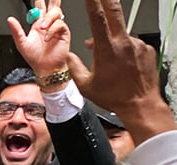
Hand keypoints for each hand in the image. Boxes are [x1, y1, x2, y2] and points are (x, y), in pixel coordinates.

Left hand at [7, 0, 68, 79]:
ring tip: (41, 28)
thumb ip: (16, 30)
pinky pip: (60, 24)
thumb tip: (10, 19)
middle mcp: (48, 24)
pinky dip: (52, 30)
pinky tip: (47, 38)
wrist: (45, 68)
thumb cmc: (35, 58)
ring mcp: (56, 28)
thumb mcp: (21, 43)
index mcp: (37, 25)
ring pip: (55, 13)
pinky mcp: (63, 32)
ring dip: (48, 19)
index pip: (39, 8)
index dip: (39, 1)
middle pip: (52, 7)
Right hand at [66, 0, 175, 144]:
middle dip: (106, 0)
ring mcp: (137, 45)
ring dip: (113, 40)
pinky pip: (131, 44)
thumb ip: (74, 67)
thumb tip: (68, 56)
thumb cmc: (113, 96)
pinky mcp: (146, 49)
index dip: (93, 3)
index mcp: (106, 49)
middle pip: (114, 12)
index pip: (97, 18)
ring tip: (110, 61)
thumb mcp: (85, 85)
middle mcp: (123, 43)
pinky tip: (122, 64)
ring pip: (121, 34)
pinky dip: (124, 50)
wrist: (140, 104)